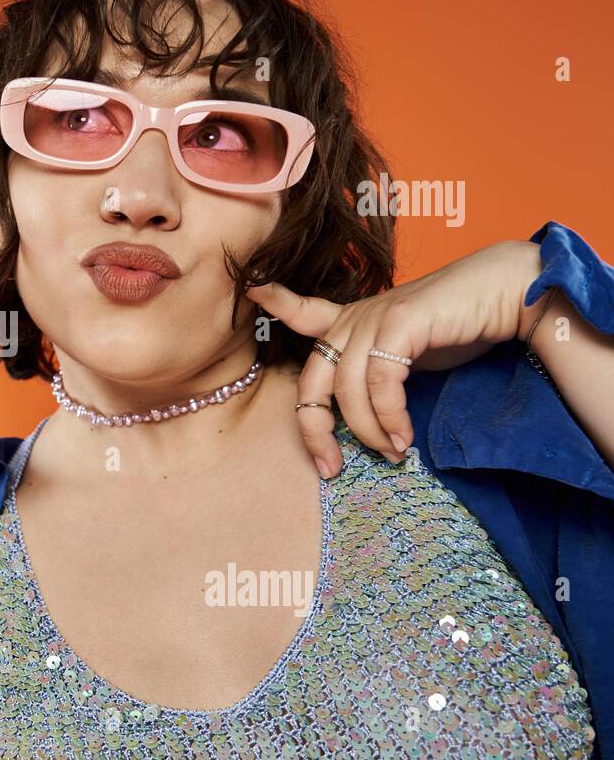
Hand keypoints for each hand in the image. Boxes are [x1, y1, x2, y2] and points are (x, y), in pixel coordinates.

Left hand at [245, 239, 542, 476]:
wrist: (505, 295)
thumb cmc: (459, 327)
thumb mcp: (406, 353)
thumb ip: (377, 374)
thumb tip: (366, 425)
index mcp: (352, 321)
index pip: (306, 314)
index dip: (280, 303)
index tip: (254, 292)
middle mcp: (354, 317)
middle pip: (313, 382)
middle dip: (314, 430)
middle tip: (330, 467)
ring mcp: (374, 317)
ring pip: (348, 390)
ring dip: (369, 432)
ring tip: (392, 454)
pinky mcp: (399, 322)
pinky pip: (381, 383)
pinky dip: (390, 418)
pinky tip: (403, 438)